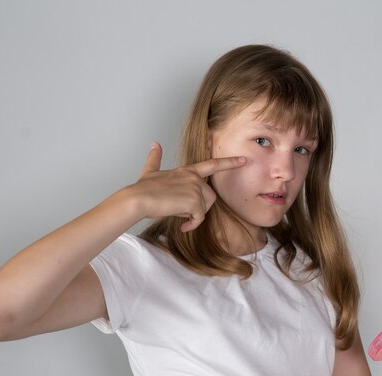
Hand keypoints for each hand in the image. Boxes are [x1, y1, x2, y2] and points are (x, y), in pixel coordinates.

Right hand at [128, 141, 245, 231]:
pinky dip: (191, 225)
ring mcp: (195, 188)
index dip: (229, 163)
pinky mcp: (194, 201)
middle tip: (181, 210)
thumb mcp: (151, 171)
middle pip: (210, 197)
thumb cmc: (143, 188)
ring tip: (177, 213)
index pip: (213, 165)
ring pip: (205, 208)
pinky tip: (182, 226)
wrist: (137, 199)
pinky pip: (199, 218)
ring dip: (193, 215)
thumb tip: (155, 143)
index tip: (244, 160)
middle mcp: (194, 178)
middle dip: (200, 207)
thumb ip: (156, 158)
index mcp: (187, 170)